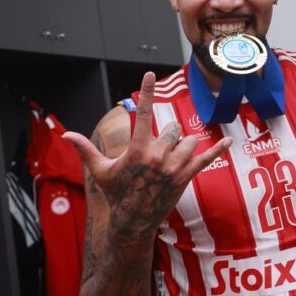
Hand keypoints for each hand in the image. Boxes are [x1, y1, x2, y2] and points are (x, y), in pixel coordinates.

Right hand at [64, 72, 231, 246]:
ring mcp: (174, 166)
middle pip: (172, 129)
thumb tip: (66, 135)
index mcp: (137, 149)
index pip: (142, 114)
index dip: (145, 92)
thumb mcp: (100, 170)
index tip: (150, 75)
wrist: (133, 221)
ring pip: (188, 140)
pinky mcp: (187, 176)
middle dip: (167, 139)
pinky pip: (206, 158)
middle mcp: (158, 155)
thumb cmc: (116, 193)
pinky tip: (230, 141)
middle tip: (156, 159)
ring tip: (170, 162)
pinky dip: (218, 149)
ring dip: (182, 146)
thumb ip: (86, 150)